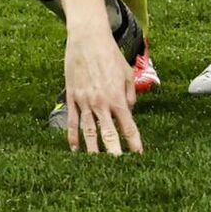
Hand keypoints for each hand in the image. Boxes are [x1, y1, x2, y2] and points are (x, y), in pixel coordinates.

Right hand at [63, 26, 141, 155]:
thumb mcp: (127, 73)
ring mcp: (84, 102)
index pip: (128, 126)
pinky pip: (72, 123)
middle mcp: (101, 103)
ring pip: (88, 133)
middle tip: (117, 171)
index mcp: (118, 97)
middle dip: (113, 154)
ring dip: (93, 151)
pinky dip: (73, 138)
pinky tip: (75, 151)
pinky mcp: (72, 99)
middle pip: (108, 134)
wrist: (88, 41)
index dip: (134, 142)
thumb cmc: (111, 55)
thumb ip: (130, 95)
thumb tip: (129, 112)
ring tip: (96, 167)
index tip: (138, 156)